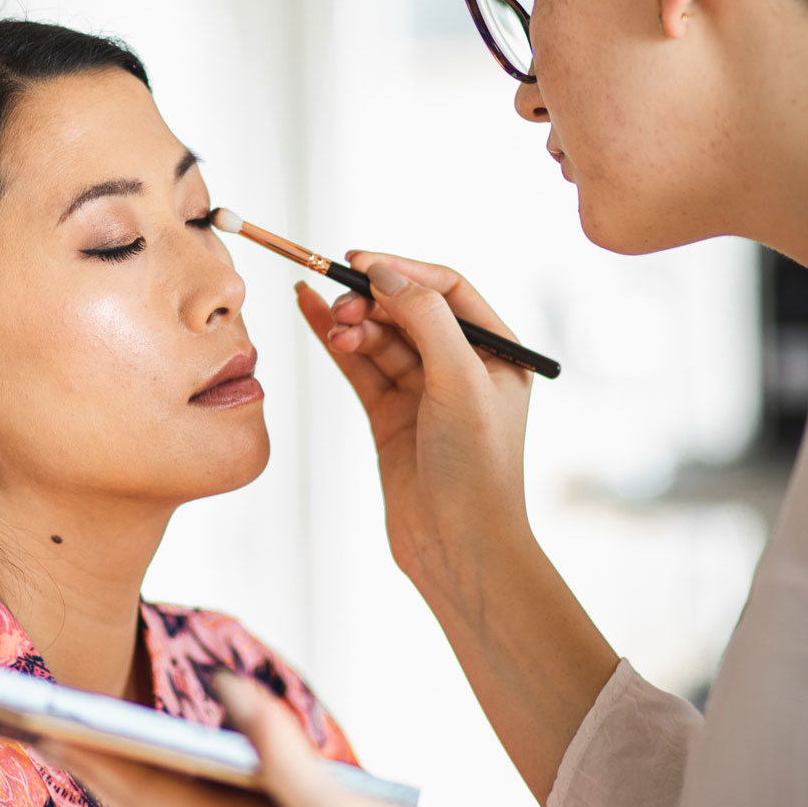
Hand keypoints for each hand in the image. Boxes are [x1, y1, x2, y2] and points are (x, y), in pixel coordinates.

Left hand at [44, 672, 488, 806]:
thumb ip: (280, 749)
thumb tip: (221, 686)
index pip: (140, 789)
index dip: (85, 750)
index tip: (34, 715)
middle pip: (140, 794)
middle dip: (83, 755)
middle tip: (25, 717)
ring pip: (168, 797)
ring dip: (118, 763)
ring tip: (72, 727)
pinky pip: (208, 795)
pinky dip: (171, 766)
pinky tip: (169, 748)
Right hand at [296, 255, 534, 599]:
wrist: (457, 546)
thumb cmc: (477, 467)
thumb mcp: (460, 381)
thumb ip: (426, 319)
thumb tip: (386, 272)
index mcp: (498, 352)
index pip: (447, 289)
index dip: (404, 270)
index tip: (360, 260)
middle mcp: (462, 366)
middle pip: (408, 309)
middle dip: (372, 300)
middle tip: (343, 304)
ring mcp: (423, 391)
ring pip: (380, 337)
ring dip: (353, 323)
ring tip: (335, 325)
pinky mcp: (390, 416)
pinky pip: (359, 365)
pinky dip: (335, 340)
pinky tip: (309, 311)